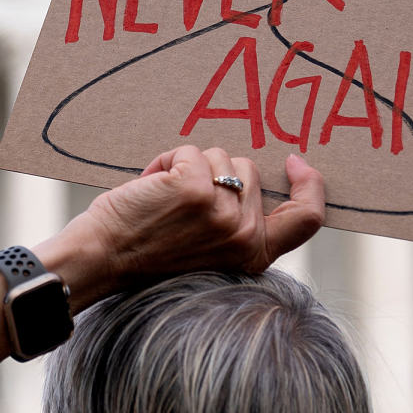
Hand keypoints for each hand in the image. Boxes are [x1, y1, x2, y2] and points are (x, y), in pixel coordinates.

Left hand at [41, 146, 324, 305]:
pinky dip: (166, 161)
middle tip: (180, 203)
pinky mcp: (195, 189)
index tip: (295, 161)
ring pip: (220, 156)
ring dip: (189, 166)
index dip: (310, 184)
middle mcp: (245, 237)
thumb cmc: (147, 252)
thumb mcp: (209, 248)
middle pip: (250, 170)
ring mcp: (223, 213)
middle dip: (215, 173)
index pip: (308, 218)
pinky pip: (190, 151)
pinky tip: (149, 188)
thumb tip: (249, 171)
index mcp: (255, 255)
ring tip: (163, 198)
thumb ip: (237, 221)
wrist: (102, 261)